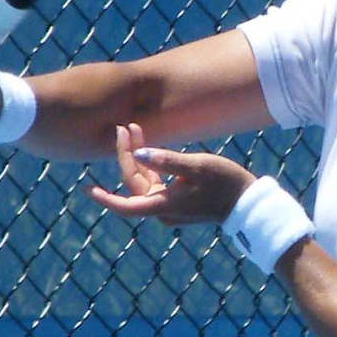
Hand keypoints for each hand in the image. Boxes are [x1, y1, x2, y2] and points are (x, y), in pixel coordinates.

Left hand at [88, 125, 255, 225]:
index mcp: (164, 205)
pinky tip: (148, 146)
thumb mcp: (197, 166)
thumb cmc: (226, 183)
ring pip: (144, 182)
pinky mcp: (178, 202)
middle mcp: (163, 210)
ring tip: (134, 128)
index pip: (126, 205)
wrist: (249, 203)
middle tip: (124, 126)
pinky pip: (156, 183)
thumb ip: (167, 160)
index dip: (106, 199)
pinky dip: (150, 165)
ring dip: (138, 157)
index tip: (88, 189)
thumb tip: (139, 153)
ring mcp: (170, 207)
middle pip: (134, 184)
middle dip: (127, 155)